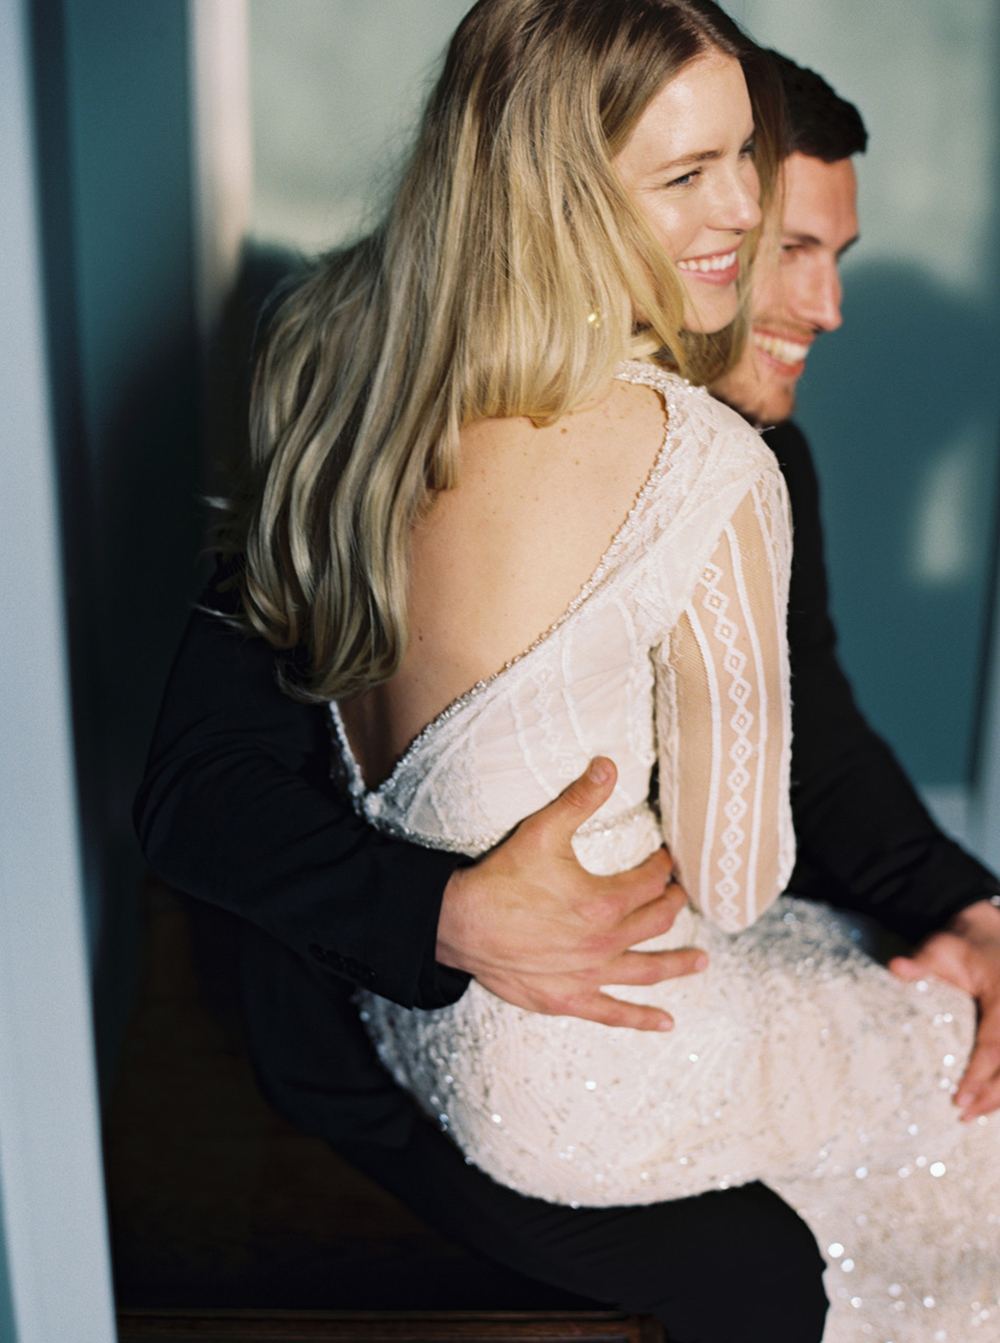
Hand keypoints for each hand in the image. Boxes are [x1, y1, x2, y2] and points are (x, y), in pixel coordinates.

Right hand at [436, 757, 704, 1030]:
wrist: (461, 925)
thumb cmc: (502, 877)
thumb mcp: (543, 830)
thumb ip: (580, 799)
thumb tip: (609, 765)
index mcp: (605, 901)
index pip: (649, 881)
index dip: (662, 866)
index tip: (666, 858)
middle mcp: (606, 942)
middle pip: (655, 922)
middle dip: (672, 905)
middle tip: (678, 895)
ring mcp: (590, 975)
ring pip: (648, 970)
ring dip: (678, 964)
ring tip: (701, 960)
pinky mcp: (569, 999)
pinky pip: (614, 1012)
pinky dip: (642, 1018)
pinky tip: (665, 1023)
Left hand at [889, 898, 999, 1119]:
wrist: (986, 932)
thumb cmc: (962, 945)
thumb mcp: (940, 948)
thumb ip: (922, 962)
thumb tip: (896, 967)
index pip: (994, 1045)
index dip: (978, 1076)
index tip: (960, 1099)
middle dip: (991, 1095)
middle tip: (964, 1115)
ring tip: (974, 1114)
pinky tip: (989, 1099)